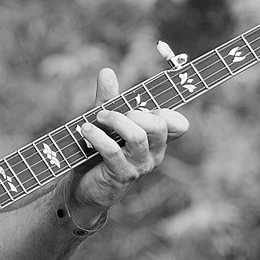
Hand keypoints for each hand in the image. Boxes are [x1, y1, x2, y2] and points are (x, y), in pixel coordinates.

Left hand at [69, 67, 187, 215]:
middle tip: (107, 113)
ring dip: (115, 121)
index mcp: (156, 139)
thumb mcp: (104, 123)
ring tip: (96, 118)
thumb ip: (108, 99)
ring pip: (138, 137)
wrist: (81, 187)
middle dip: (133, 112)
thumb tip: (107, 71)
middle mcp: (153, 154)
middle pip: (159, 126)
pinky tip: (85, 130)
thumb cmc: (97, 153)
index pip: (178, 124)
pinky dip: (97, 137)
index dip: (167, 111)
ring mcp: (140, 166)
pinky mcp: (121, 176)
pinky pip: (114, 151)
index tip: (140, 104)